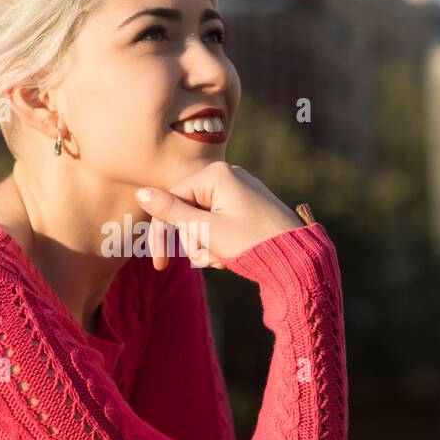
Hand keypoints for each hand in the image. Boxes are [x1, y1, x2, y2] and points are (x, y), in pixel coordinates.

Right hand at [136, 162, 306, 269]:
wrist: (298, 258)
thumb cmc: (253, 242)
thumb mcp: (207, 230)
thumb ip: (172, 213)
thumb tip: (141, 194)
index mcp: (216, 175)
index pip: (172, 200)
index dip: (162, 233)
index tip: (161, 265)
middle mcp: (228, 177)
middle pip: (187, 211)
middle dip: (194, 242)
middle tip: (209, 260)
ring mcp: (239, 192)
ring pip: (203, 221)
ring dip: (207, 246)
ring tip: (225, 259)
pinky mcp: (247, 207)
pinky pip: (219, 223)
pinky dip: (220, 243)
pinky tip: (232, 256)